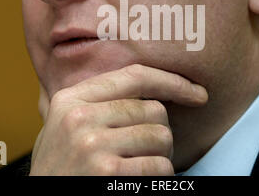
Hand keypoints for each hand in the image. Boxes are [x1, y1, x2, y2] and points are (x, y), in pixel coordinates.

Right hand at [29, 64, 207, 175]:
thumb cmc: (60, 168)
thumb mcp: (63, 126)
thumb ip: (93, 102)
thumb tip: (147, 86)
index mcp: (71, 99)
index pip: (134, 76)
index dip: (172, 82)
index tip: (198, 94)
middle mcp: (80, 117)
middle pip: (154, 110)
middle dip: (160, 132)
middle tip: (149, 151)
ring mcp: (92, 145)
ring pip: (161, 137)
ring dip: (161, 156)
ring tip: (140, 167)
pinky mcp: (107, 173)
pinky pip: (160, 167)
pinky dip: (160, 177)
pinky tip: (139, 183)